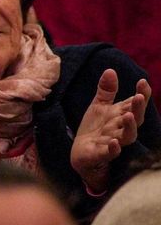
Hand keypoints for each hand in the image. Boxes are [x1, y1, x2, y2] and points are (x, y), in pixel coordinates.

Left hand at [72, 69, 150, 192]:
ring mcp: (114, 142)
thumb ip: (106, 91)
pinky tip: (114, 142)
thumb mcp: (98, 107)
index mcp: (121, 116)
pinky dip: (113, 148)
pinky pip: (110, 153)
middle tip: (139, 97)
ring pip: (127, 136)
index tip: (142, 81)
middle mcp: (121, 129)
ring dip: (130, 127)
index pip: (134, 104)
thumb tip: (110, 70)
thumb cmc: (95, 129)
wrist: (81, 153)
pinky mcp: (102, 155)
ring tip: (128, 116)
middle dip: (138, 108)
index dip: (141, 94)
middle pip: (135, 119)